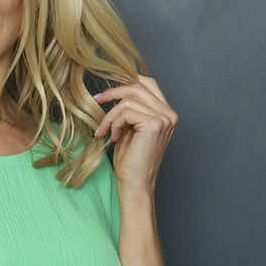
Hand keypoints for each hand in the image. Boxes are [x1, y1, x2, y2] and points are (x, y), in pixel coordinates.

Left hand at [93, 74, 177, 194]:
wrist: (134, 184)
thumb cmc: (131, 161)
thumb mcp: (130, 128)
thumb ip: (130, 109)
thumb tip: (115, 89)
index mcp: (166, 113)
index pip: (148, 83)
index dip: (126, 82)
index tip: (107, 92)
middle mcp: (169, 114)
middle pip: (138, 86)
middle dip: (114, 92)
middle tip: (96, 99)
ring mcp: (164, 118)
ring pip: (129, 99)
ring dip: (111, 115)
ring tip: (105, 131)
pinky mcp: (154, 124)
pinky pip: (126, 111)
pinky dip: (114, 122)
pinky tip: (114, 137)